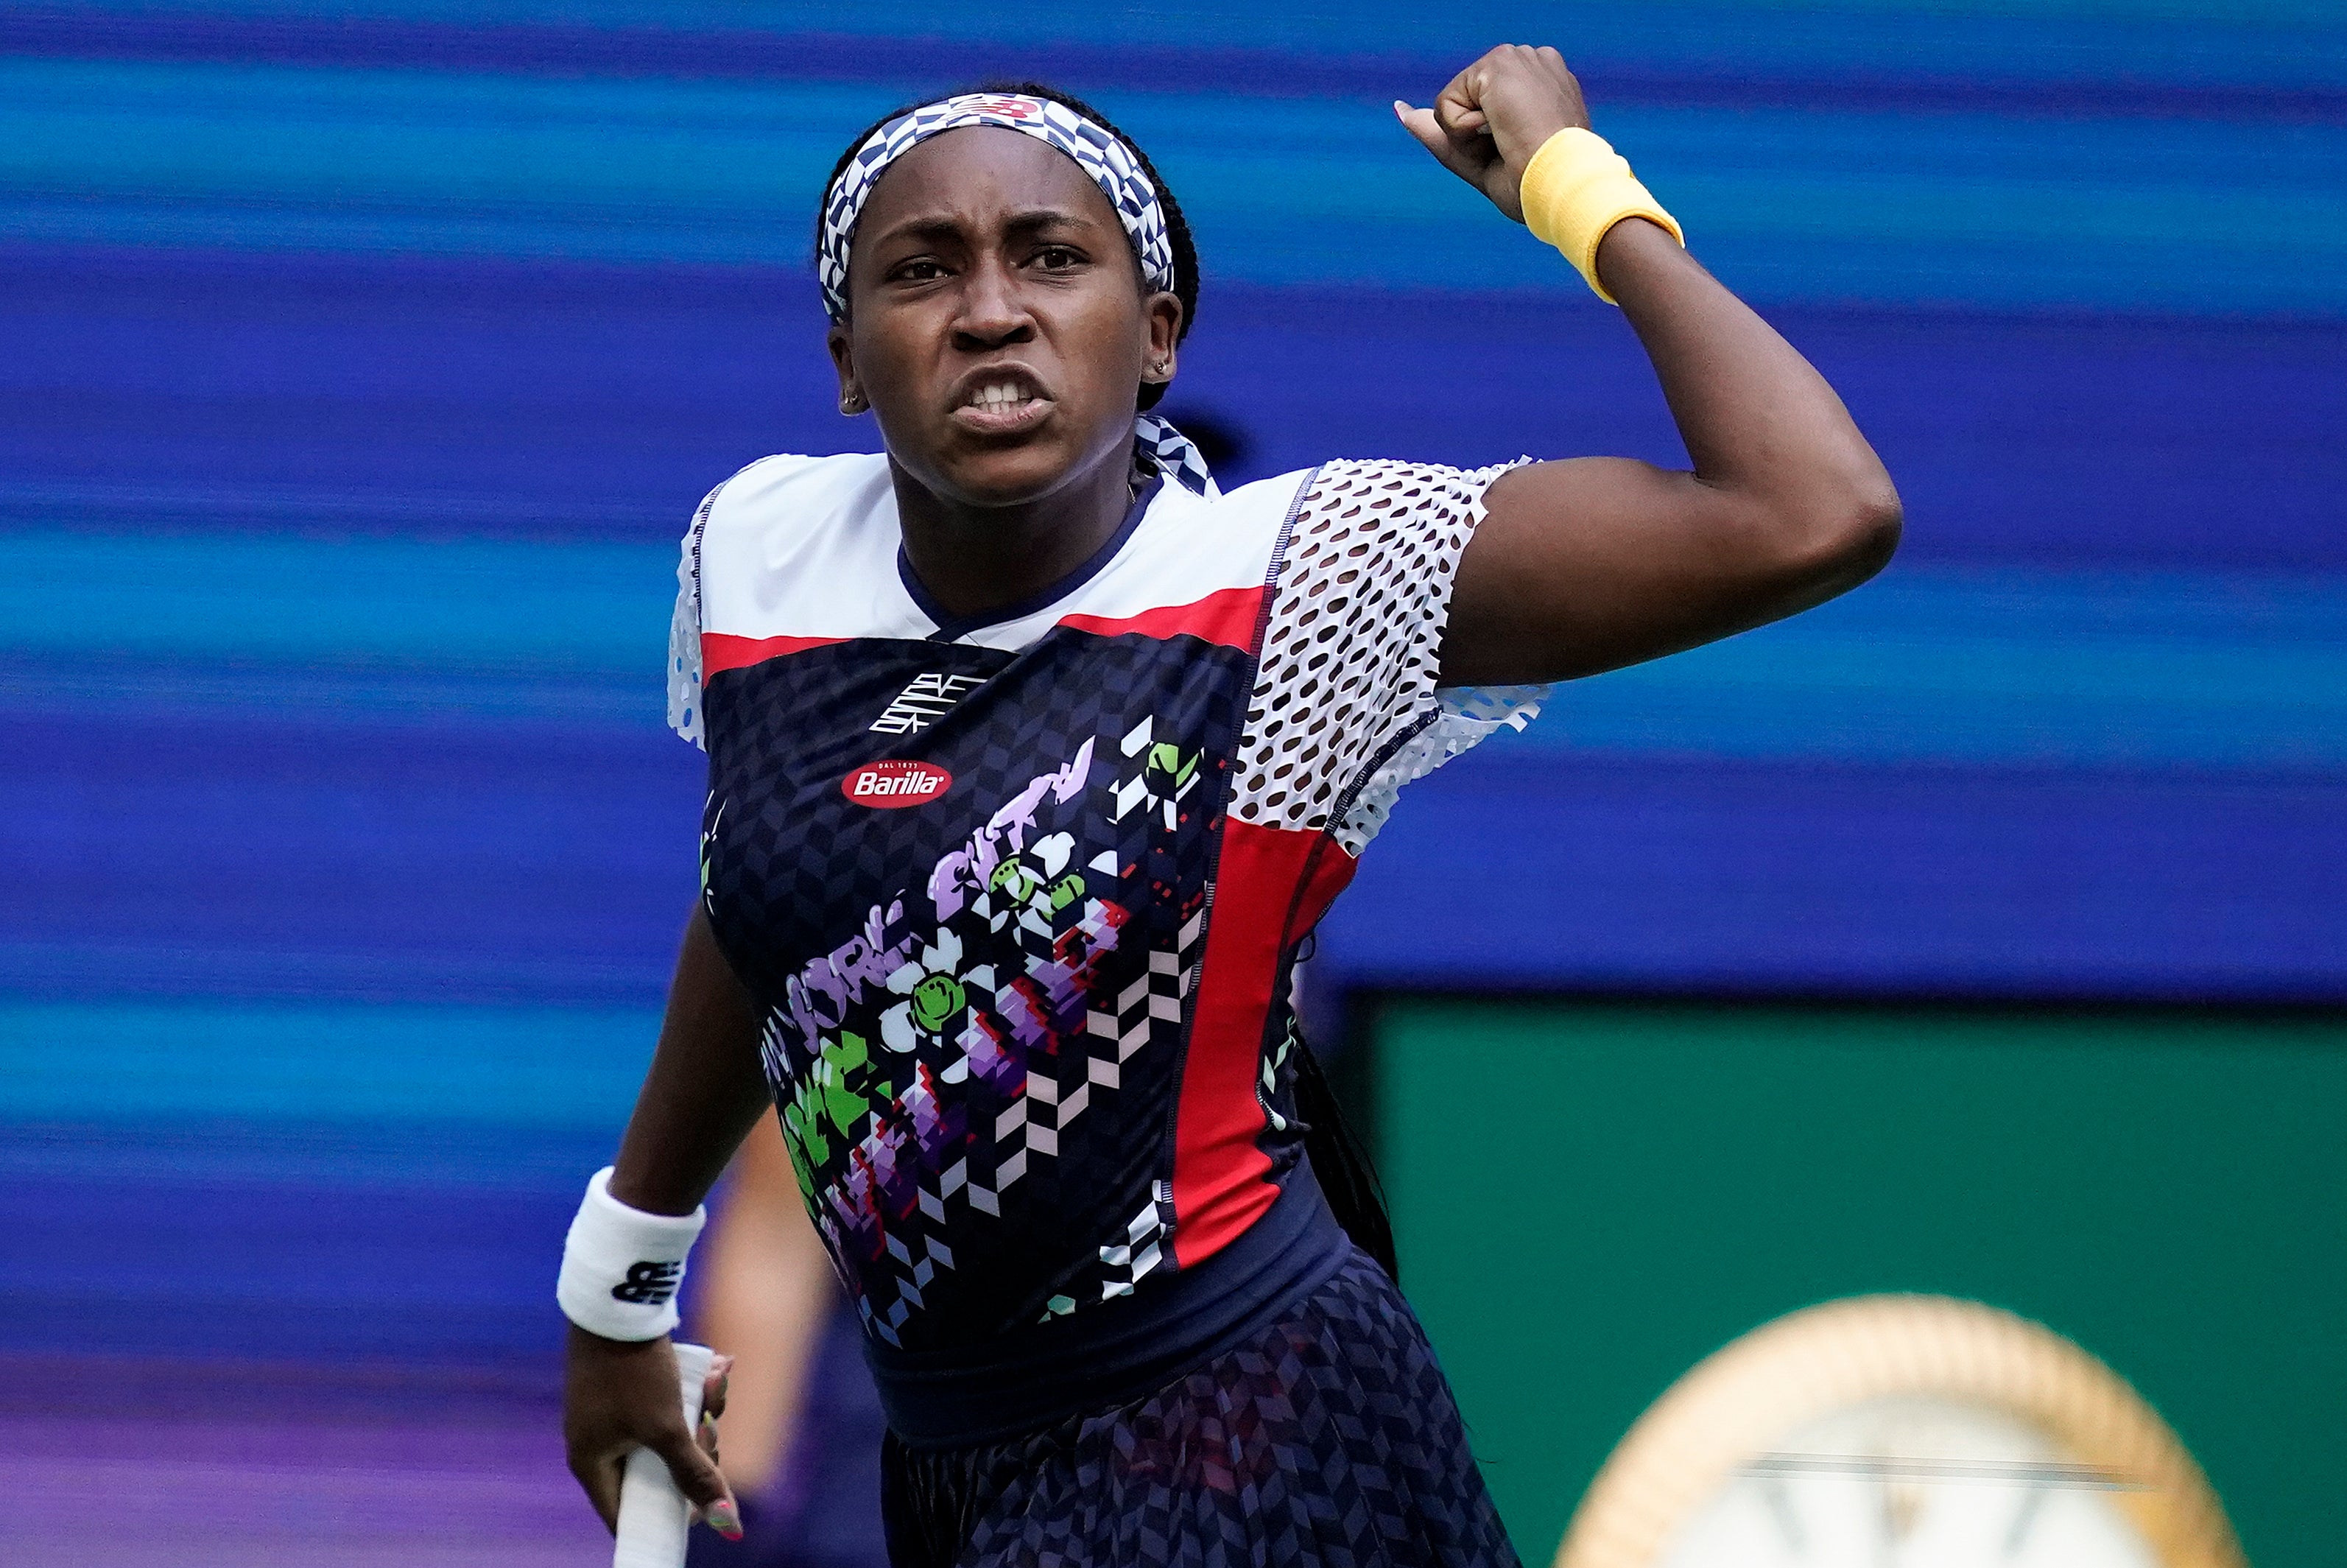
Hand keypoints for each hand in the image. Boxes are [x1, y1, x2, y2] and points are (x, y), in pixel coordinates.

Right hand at [563, 1327, 741, 1540]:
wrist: (619, 1304)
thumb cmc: (635, 1373)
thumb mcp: (668, 1427)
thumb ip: (695, 1473)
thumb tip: (726, 1520)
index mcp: (591, 1462)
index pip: (624, 1514)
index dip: (664, 1517)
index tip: (700, 1507)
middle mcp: (594, 1440)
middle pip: (654, 1470)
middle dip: (694, 1450)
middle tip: (711, 1428)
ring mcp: (609, 1410)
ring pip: (667, 1432)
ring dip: (700, 1412)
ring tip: (717, 1385)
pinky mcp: (625, 1384)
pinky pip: (665, 1402)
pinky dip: (691, 1391)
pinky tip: (718, 1369)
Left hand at [1395, 45, 1589, 222]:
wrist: (1560, 184)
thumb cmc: (1534, 182)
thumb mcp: (1478, 155)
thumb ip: (1442, 129)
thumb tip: (1399, 110)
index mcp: (1540, 80)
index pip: (1480, 102)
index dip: (1484, 136)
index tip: (1520, 147)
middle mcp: (1531, 61)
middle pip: (1463, 100)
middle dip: (1472, 133)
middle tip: (1513, 147)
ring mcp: (1517, 59)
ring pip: (1453, 100)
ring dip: (1468, 133)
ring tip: (1510, 140)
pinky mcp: (1498, 65)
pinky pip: (1446, 104)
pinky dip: (1461, 129)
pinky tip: (1499, 131)